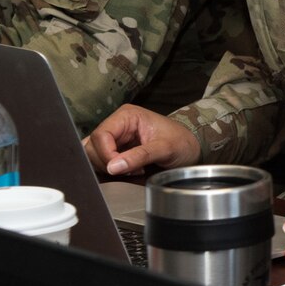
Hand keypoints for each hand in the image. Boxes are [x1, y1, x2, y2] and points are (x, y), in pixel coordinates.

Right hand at [84, 105, 200, 176]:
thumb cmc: (182, 142)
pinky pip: (100, 160)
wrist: (192, 147)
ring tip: (132, 169)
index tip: (120, 168)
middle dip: (107, 162)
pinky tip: (128, 170)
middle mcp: (117, 124)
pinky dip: (110, 169)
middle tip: (131, 169)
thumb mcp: (165, 148)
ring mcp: (115, 137)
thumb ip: (140, 156)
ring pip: (93, 154)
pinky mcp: (115, 149)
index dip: (106, 154)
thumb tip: (113, 166)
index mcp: (127, 116)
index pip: (101, 135)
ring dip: (108, 166)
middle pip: (92, 145)